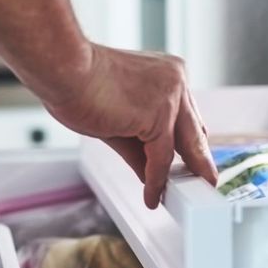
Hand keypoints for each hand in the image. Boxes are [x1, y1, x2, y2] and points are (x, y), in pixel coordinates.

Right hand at [44, 45, 218, 208]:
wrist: (63, 69)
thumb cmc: (78, 84)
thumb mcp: (116, 119)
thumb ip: (137, 146)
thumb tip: (148, 173)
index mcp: (167, 73)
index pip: (186, 116)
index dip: (188, 142)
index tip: (190, 161)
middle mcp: (175, 81)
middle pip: (193, 131)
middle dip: (197, 160)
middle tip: (204, 182)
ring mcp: (170, 96)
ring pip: (182, 146)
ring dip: (179, 175)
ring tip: (178, 197)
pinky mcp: (158, 115)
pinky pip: (161, 156)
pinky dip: (156, 179)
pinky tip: (152, 194)